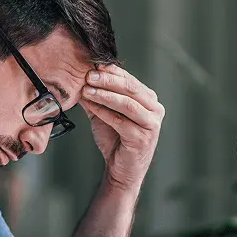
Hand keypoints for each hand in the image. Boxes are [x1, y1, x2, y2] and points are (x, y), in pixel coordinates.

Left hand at [80, 65, 164, 193]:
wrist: (121, 170)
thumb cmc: (115, 140)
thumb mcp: (105, 114)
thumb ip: (96, 97)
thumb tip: (80, 77)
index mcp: (149, 100)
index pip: (129, 80)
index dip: (111, 71)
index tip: (92, 65)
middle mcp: (155, 110)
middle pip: (130, 88)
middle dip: (108, 80)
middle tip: (89, 75)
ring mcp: (151, 124)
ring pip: (127, 103)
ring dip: (105, 94)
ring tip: (86, 89)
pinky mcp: (143, 138)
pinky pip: (121, 121)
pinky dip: (105, 111)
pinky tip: (91, 106)